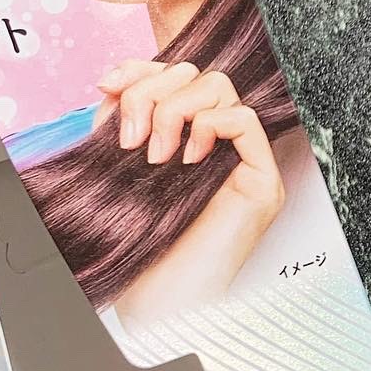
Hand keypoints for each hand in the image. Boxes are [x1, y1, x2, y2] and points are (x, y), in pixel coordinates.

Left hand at [94, 58, 286, 320]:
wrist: (155, 302)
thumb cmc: (138, 247)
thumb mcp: (115, 165)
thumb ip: (117, 120)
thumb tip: (112, 81)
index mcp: (184, 138)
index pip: (175, 74)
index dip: (141, 68)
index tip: (105, 86)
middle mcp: (218, 146)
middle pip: (198, 73)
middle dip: (153, 93)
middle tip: (131, 141)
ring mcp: (244, 162)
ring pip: (221, 87)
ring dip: (176, 110)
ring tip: (156, 155)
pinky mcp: (264, 181)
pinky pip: (245, 121)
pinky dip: (209, 126)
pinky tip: (187, 159)